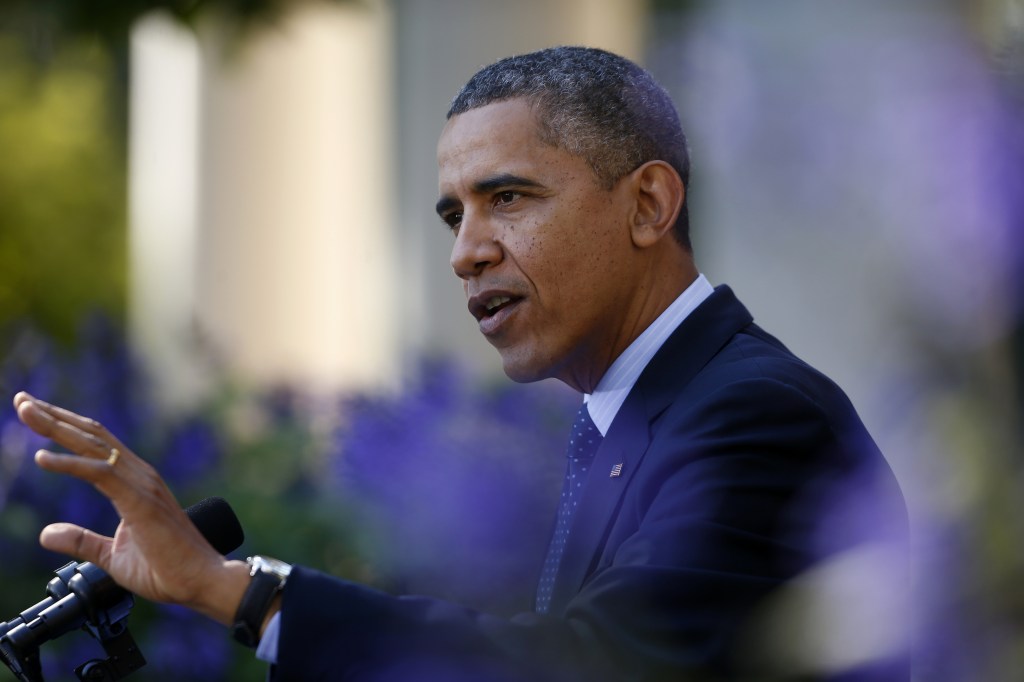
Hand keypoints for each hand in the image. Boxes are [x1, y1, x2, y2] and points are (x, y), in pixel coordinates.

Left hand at [13, 392, 250, 625]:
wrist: (200, 580)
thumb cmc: (168, 569)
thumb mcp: (113, 555)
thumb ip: (82, 541)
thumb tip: (46, 533)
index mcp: (136, 483)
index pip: (96, 445)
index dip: (65, 427)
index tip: (35, 414)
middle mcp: (140, 475)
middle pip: (91, 436)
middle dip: (54, 417)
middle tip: (22, 400)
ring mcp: (142, 485)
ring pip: (93, 446)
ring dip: (56, 427)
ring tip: (26, 410)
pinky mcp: (139, 501)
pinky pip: (99, 474)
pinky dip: (69, 464)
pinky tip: (42, 458)